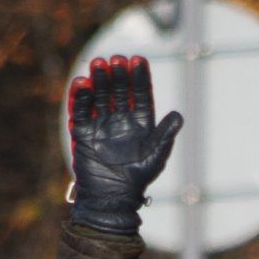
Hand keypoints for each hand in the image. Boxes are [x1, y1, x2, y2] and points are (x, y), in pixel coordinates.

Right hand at [66, 55, 182, 236]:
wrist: (110, 199)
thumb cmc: (137, 179)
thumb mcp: (155, 157)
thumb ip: (165, 135)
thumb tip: (179, 115)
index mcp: (140, 122)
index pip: (141, 93)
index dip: (140, 76)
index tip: (138, 59)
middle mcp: (120, 119)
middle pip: (119, 90)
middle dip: (118, 74)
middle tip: (116, 59)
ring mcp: (100, 124)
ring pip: (99, 96)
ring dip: (98, 80)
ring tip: (98, 64)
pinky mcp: (82, 132)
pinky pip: (80, 111)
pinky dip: (79, 97)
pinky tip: (81, 83)